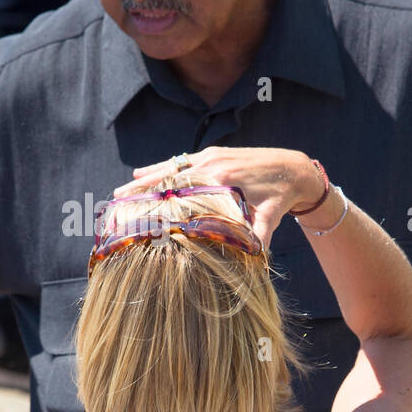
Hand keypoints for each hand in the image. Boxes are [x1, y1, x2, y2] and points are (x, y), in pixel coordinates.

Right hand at [112, 146, 326, 248]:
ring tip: (123, 187)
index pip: (183, 189)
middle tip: (116, 199)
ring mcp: (211, 155)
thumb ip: (259, 235)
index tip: (139, 209)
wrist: (295, 167)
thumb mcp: (270, 217)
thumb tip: (255, 259)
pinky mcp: (213, 153)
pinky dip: (161, 167)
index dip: (159, 199)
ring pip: (171, 166)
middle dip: (142, 188)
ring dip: (146, 177)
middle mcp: (212, 163)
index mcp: (222, 178)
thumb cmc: (281, 196)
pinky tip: (142, 172)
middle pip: (169, 176)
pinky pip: (181, 160)